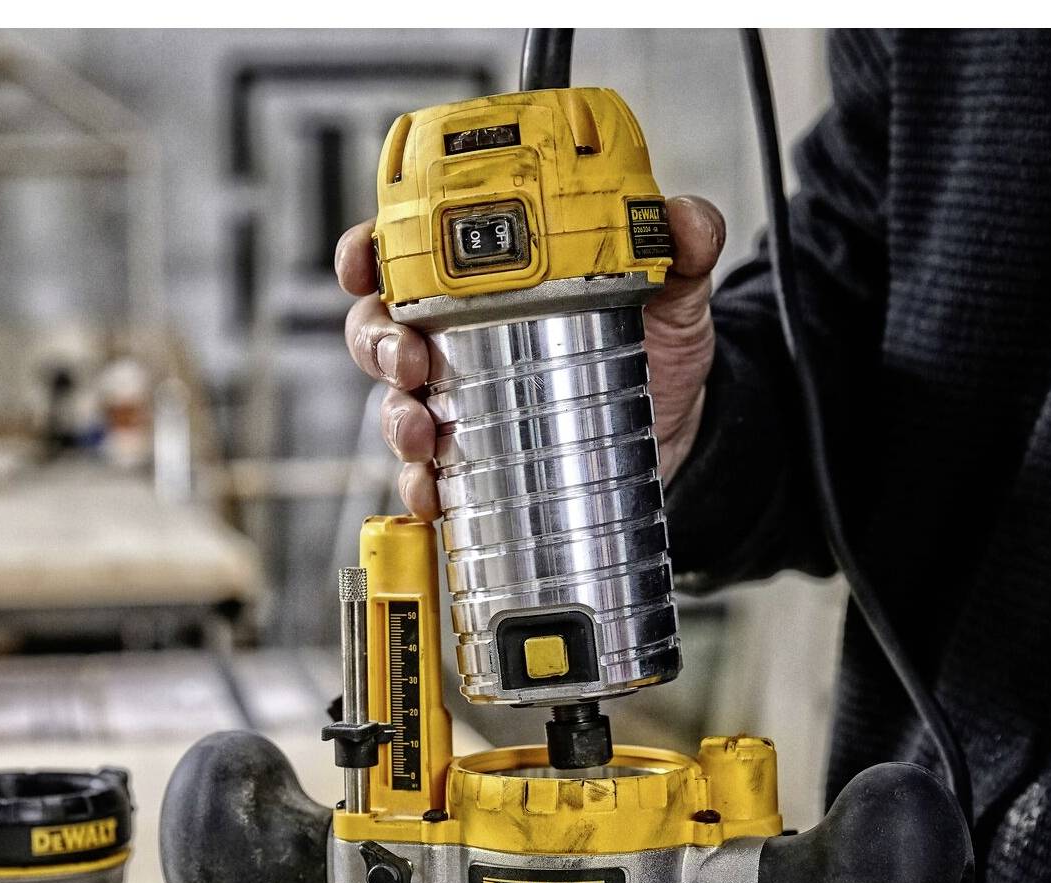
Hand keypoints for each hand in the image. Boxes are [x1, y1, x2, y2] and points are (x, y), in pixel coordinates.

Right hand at [333, 196, 726, 518]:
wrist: (683, 427)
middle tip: (408, 357)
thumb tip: (686, 223)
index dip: (367, 251)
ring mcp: (460, 401)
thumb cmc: (658, 348)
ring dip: (394, 417)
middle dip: (377, 343)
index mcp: (485, 281)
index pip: (405, 252)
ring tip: (421, 430)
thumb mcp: (672, 292)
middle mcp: (458, 337)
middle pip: (380, 329)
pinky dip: (420, 485)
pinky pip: (427, 473)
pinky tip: (432, 491)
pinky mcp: (476, 460)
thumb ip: (680, 248)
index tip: (364, 260)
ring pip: (394, 403)